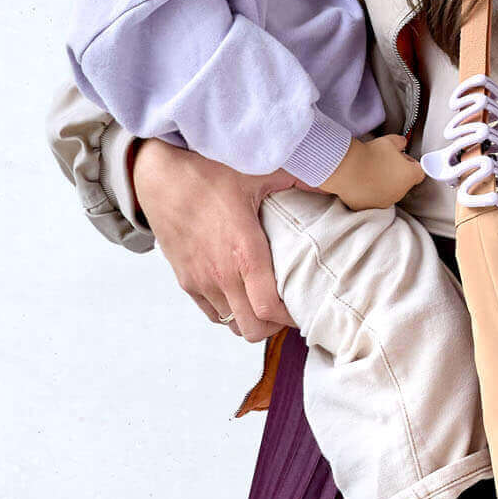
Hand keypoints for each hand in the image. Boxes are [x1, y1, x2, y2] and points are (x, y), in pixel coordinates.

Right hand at [131, 138, 292, 340]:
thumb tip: (339, 179)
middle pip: (252, 328)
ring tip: (267, 298)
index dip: (292, 315)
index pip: (269, 309)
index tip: (306, 304)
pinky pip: (212, 314)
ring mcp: (199, 280)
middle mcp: (220, 274)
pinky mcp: (185, 280)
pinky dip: (230, 311)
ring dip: (252, 318)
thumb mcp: (260, 170)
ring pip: (232, 324)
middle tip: (289, 304)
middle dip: (275, 324)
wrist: (158, 173)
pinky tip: (242, 290)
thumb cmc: (209, 169)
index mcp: (243, 251)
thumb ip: (301, 179)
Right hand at [318, 134, 424, 212]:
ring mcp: (385, 202)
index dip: (411, 165)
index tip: (402, 160)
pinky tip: (361, 181)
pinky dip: (369, 192)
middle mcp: (400, 192)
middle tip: (382, 163)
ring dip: (383, 184)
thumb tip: (402, 143)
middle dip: (396, 174)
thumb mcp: (389, 141)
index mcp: (409, 176)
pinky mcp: (370, 207)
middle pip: (403, 183)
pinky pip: (373, 199)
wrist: (346, 169)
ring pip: (389, 193)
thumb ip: (400, 142)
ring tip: (369, 172)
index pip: (419, 172)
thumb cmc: (368, 155)